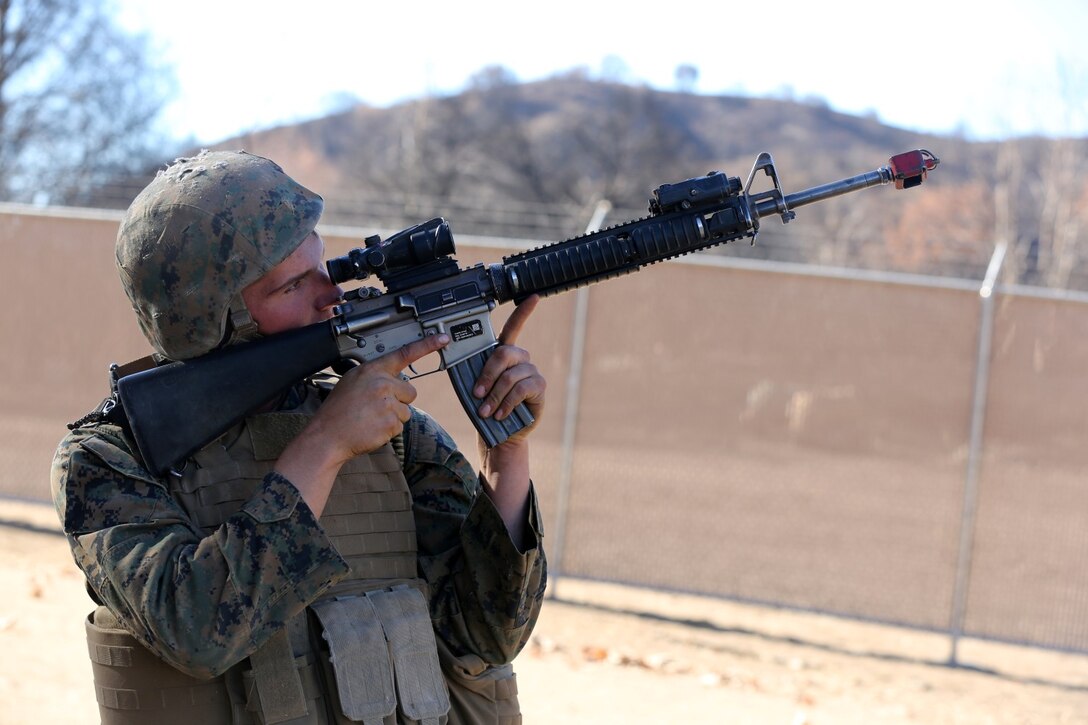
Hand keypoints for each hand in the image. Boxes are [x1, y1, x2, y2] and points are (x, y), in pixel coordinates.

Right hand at [310, 332, 450, 460]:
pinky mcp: (391, 423)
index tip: (442, 339)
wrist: (327, 435)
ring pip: (406, 411)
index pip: (404, 353)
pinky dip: (388, 430)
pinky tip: (372, 428)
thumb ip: (375, 376)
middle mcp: (383, 384)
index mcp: (373, 370)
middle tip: (377, 407)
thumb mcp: (352, 381)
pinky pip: (400, 426)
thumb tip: (392, 379)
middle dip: (399, 400)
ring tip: (370, 418)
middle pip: (410, 391)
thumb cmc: (337, 410)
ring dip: (393, 417)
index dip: (427, 345)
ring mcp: (388, 404)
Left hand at [473, 295, 545, 445]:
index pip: (514, 328)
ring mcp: (532, 372)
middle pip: (504, 353)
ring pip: (510, 376)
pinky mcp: (539, 387)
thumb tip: (458, 358)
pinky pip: (521, 390)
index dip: (524, 312)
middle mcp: (521, 360)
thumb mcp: (477, 387)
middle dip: (487, 374)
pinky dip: (506, 403)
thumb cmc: (487, 407)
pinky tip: (501, 413)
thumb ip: (474, 372)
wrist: (501, 434)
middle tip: (477, 394)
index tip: (533, 297)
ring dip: (495, 395)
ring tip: (486, 411)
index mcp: (505, 354)